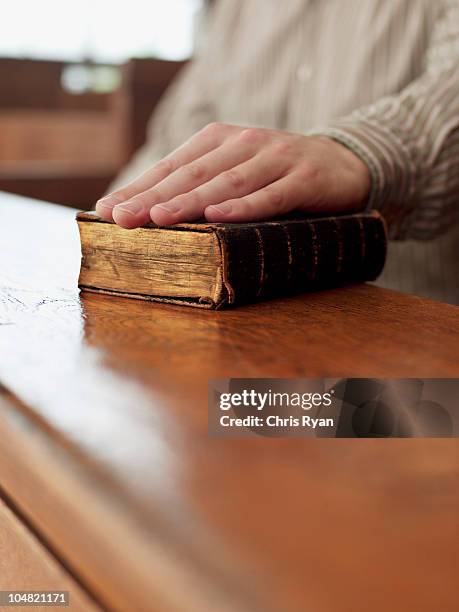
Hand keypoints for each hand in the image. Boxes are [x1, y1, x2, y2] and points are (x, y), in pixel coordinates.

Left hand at [96, 123, 370, 227]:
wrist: (341, 164)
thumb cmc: (276, 175)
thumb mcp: (237, 173)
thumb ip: (202, 186)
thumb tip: (150, 213)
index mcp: (219, 140)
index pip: (172, 167)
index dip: (139, 188)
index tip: (107, 211)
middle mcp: (243, 143)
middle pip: (192, 174)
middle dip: (154, 197)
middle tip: (122, 218)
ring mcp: (275, 158)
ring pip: (226, 184)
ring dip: (190, 202)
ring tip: (159, 218)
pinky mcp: (304, 177)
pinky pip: (271, 195)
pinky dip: (244, 206)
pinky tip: (218, 216)